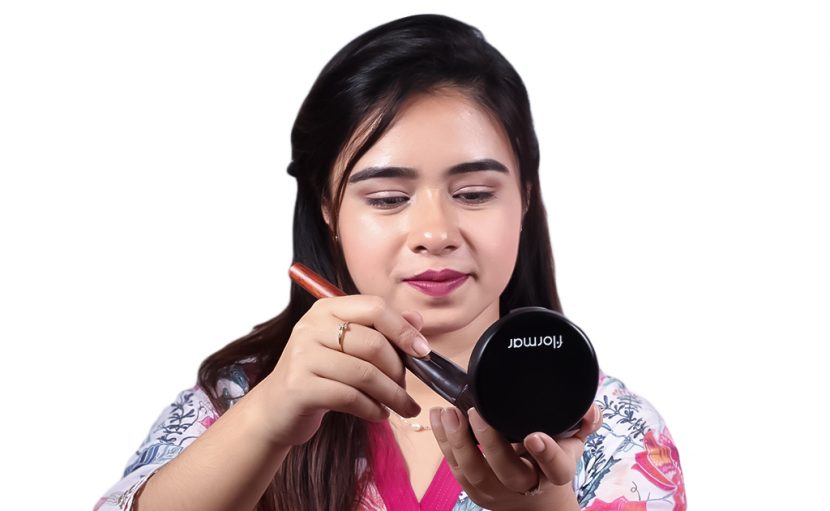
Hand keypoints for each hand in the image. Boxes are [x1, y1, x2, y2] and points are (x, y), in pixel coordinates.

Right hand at [248, 296, 429, 446]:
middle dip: (399, 371)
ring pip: (365, 373)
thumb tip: (418, 319)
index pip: (374, 307)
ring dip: (392, 395)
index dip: (403, 329)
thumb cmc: (319, 375)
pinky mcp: (299, 386)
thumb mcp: (348, 348)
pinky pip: (350, 397)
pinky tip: (380, 414)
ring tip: (402, 407)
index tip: (423, 352)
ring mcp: (302, 355)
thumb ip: (382, 331)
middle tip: (407, 390)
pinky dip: (373, 409)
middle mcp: (311, 326)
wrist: (277, 409)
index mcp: (326, 309)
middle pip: (373, 343)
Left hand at [430, 404, 602, 510]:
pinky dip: (444, 442)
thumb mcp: (573, 442)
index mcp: (556, 473)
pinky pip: (455, 467)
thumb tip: (591, 409)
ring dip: (458, 442)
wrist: (536, 500)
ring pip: (475, 471)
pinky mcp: (473, 488)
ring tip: (449, 413)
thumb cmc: (552, 460)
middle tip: (475, 412)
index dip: (546, 453)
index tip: (534, 435)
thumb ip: (583, 422)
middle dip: (489, 442)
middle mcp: (525, 484)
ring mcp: (497, 490)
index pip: (556, 467)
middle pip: (507, 471)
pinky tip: (438, 417)